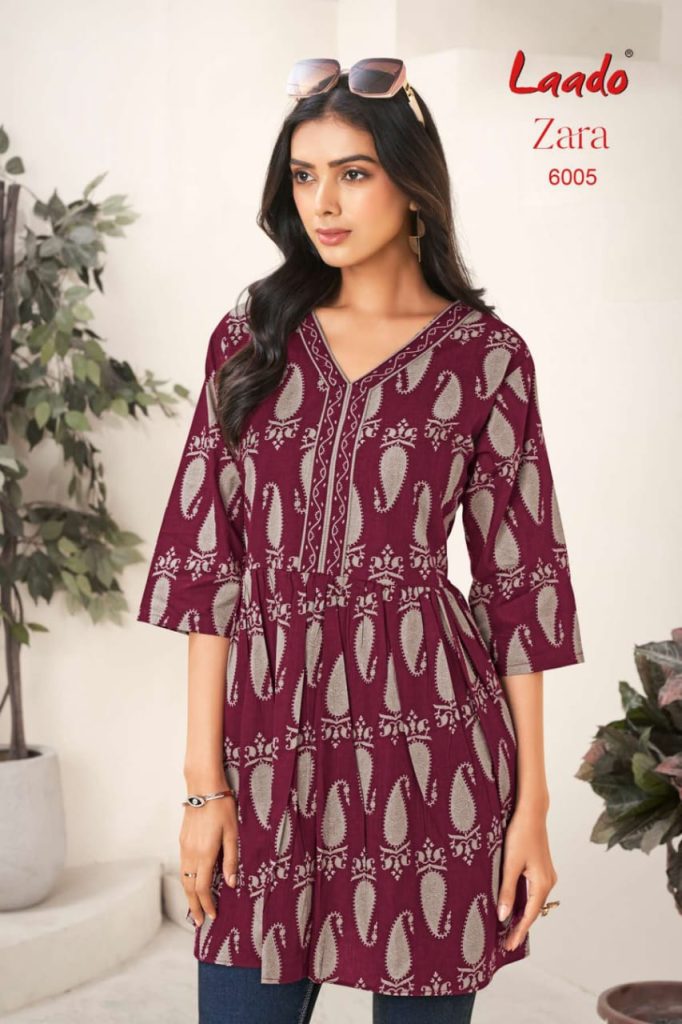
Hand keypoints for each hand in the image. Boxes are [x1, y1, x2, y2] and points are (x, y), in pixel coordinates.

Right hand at [179, 794, 238, 926]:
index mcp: (205, 854)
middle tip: (199, 920)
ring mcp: (184, 846)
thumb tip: (230, 884)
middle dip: (194, 905)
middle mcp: (191, 853)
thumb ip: (231, 859)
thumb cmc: (222, 807)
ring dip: (188, 893)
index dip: (206, 904)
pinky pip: (183, 865)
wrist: (204, 786)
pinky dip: (186, 879)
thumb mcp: (233, 833)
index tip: (212, 916)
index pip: (202, 888)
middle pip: (189, 887)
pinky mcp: (182, 839)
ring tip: (195, 906)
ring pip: (183, 877)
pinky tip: (192, 881)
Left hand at [496, 801, 557, 951]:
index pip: (529, 916)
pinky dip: (524, 902)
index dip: (518, 932)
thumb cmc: (520, 835)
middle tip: (506, 943)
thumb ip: (507, 890)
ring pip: (533, 901)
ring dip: (522, 914)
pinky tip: (514, 905)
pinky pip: (533, 891)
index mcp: (542, 883)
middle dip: (520, 926)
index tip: (509, 947)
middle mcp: (548, 882)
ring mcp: (547, 875)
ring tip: (508, 928)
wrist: (531, 813)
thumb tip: (504, 915)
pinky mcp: (542, 868)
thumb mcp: (510, 864)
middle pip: (533, 911)